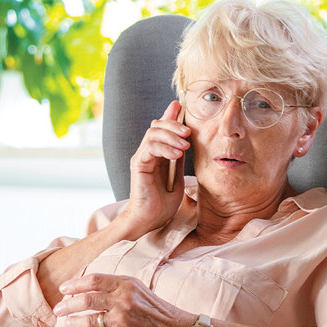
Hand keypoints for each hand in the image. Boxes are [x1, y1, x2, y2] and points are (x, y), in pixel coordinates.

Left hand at [53, 274, 195, 326]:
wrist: (174, 326)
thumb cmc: (152, 306)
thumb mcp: (135, 286)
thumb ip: (113, 284)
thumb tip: (85, 286)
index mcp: (125, 283)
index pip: (94, 280)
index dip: (75, 284)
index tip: (64, 289)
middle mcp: (123, 299)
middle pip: (86, 300)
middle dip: (67, 305)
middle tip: (58, 309)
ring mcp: (123, 318)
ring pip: (89, 320)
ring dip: (72, 322)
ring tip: (64, 323)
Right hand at [119, 101, 188, 236]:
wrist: (150, 220)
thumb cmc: (163, 202)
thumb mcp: (177, 175)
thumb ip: (178, 157)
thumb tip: (187, 140)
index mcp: (156, 153)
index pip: (161, 127)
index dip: (169, 115)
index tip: (180, 106)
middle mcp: (147, 152)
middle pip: (156, 126)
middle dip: (173, 124)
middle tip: (188, 131)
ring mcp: (141, 158)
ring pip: (153, 134)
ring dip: (171, 136)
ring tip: (185, 145)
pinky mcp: (138, 165)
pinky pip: (149, 148)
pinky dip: (164, 148)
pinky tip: (176, 155)